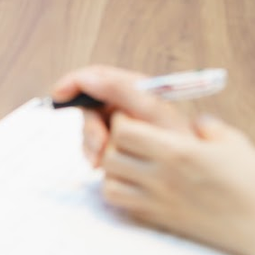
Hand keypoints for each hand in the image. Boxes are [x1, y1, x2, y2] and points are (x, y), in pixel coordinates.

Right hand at [50, 65, 192, 165]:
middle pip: (89, 105)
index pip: (98, 76)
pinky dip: (92, 155)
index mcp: (135, 91)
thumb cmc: (180, 144)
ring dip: (91, 144)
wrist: (195, 179)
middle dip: (89, 125)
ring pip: (88, 129)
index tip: (59, 94)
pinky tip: (101, 166)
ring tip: (103, 161)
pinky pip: (91, 148)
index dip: (75, 81)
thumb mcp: (153, 113)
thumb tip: (88, 77)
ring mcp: (119, 130)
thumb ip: (121, 90)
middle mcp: (125, 107)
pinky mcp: (115, 150)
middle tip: (98, 146)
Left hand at [102, 113, 254, 254]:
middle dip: (111, 143)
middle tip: (129, 138)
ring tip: (131, 162)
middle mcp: (162, 178)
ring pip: (109, 184)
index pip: (123, 130)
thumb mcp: (232, 140)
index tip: (133, 116)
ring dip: (113, 170)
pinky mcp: (162, 222)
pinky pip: (125, 206)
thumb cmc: (254, 180)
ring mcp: (160, 203)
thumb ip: (205, 125)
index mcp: (178, 151)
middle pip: (109, 156)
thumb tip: (192, 121)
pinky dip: (123, 193)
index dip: (121, 119)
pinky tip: (140, 184)